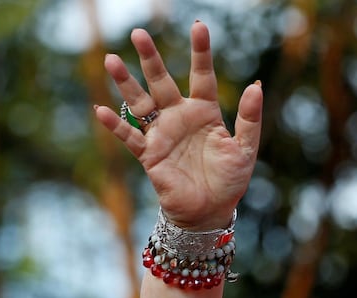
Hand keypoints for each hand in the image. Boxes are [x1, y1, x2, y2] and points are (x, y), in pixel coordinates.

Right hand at [94, 21, 262, 229]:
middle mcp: (180, 118)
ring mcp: (162, 134)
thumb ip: (249, 119)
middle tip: (139, 33)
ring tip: (111, 59)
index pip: (202, 76)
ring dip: (126, 83)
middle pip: (162, 82)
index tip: (199, 27)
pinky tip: (101, 109)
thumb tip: (256, 86)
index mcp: (205, 112)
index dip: (201, 53)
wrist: (211, 211)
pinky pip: (130, 137)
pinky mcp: (150, 155)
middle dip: (150, 59)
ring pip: (140, 103)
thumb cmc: (229, 180)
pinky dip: (116, 125)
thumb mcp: (245, 149)